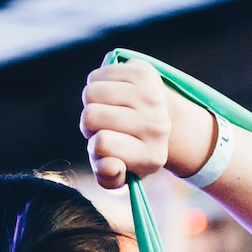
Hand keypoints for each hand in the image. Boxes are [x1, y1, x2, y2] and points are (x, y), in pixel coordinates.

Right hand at [81, 62, 210, 189]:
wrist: (162, 119)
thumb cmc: (130, 151)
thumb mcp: (121, 174)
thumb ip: (109, 179)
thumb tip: (109, 166)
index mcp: (151, 156)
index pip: (102, 145)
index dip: (94, 147)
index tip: (106, 148)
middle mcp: (156, 126)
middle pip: (90, 116)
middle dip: (89, 124)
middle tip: (103, 127)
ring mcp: (152, 96)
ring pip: (91, 92)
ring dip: (91, 103)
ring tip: (105, 109)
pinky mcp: (143, 72)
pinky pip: (97, 75)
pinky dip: (96, 84)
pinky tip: (111, 94)